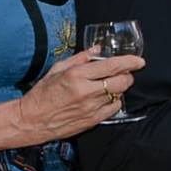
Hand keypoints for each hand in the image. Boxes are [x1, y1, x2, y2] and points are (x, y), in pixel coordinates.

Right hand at [15, 48, 143, 141]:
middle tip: (124, 73)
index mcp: (76, 75)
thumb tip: (97, 49)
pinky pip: (114, 109)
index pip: (112, 66)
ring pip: (119, 95)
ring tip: (110, 85)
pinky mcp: (93, 121)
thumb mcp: (57, 69)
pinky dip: (114, 102)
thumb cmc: (42, 93)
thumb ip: (80, 58)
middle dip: (127, 75)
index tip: (139, 61)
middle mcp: (86, 91)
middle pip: (122, 81)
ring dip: (120, 89)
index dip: (130, 62)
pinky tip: (105, 98)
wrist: (31, 120)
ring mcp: (91, 108)